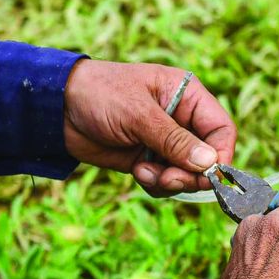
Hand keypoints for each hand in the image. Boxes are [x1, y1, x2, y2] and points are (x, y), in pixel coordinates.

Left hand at [62, 59, 234, 194]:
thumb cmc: (99, 95)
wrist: (57, 109)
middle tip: (170, 179)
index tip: (210, 176)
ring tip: (145, 173)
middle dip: (191, 173)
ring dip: (171, 181)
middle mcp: (180, 119)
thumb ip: (174, 140)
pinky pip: (165, 181)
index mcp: (187, 95)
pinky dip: (155, 184)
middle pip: (207, 157)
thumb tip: (211, 164)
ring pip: (186, 174)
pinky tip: (136, 172)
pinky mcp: (147, 160)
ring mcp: (164, 142)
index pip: (221, 129)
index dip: (221, 154)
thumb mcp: (138, 114)